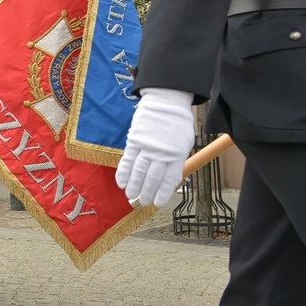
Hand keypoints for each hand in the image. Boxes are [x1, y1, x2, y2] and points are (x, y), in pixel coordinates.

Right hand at [115, 88, 195, 207]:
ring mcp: (146, 147)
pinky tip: (121, 183)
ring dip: (134, 186)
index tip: (157, 203)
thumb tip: (169, 178)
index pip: (168, 180)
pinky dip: (123, 173)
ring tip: (131, 196)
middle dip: (146, 192)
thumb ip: (176, 160)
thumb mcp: (184, 143)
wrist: (166, 102)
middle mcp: (161, 153)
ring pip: (138, 172)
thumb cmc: (177, 124)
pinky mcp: (134, 141)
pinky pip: (127, 160)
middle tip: (143, 202)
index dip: (162, 193)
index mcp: (177, 155)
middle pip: (152, 178)